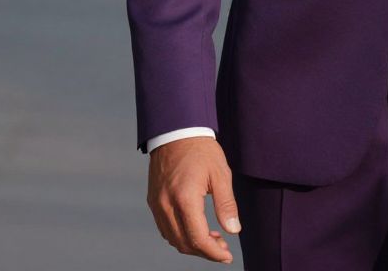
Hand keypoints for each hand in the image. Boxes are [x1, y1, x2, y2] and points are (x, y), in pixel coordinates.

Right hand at [147, 136, 240, 262]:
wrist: (176, 130)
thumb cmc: (201, 150)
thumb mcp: (221, 173)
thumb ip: (226, 204)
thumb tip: (233, 230)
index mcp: (184, 198)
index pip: (198, 238)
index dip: (214, 253)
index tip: (227, 256)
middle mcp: (166, 205)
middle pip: (184, 243)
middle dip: (204, 251)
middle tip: (223, 247)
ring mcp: (157, 203)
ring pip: (172, 238)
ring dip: (191, 244)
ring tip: (212, 238)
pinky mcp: (153, 200)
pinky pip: (164, 228)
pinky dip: (179, 235)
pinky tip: (194, 227)